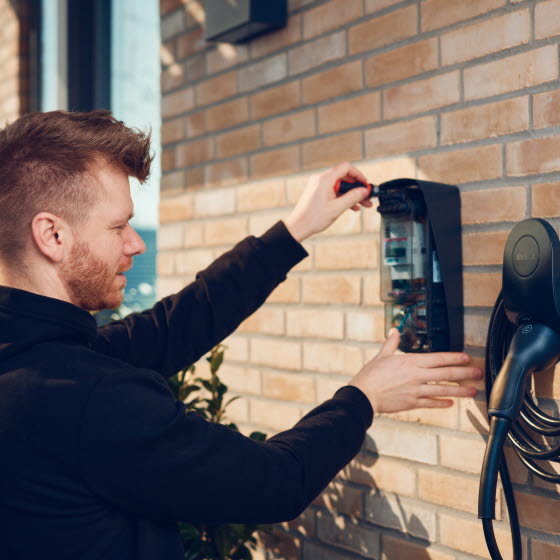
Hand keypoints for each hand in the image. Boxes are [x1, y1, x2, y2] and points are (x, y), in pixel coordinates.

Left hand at [283, 161, 372, 242]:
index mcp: (324, 180)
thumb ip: (352, 197)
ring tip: (363, 204)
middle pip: (344, 177)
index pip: (346, 167)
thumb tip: (364, 191)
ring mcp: (318, 186)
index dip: (358, 174)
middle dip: (357, 187)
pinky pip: (334, 191)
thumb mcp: (337, 208)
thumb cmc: (313, 218)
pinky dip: (343, 197)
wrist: (298, 226)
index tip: (365, 184)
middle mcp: (320, 179)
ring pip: (340, 185)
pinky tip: (352, 206)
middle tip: (366, 197)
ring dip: (352, 194)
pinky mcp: (318, 192)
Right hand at [350, 329, 481, 413]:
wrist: (364, 394)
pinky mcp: (413, 402)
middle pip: (446, 374)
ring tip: (472, 391)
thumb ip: (391, 343)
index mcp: (411, 362)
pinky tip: (451, 403)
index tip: (466, 357)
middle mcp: (417, 375)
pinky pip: (432, 403)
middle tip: (478, 373)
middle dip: (465, 373)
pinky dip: (443, 403)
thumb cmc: (371, 375)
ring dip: (460, 390)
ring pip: (443, 390)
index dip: (454, 358)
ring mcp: (416, 390)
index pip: (438, 358)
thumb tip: (394, 330)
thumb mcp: (381, 356)